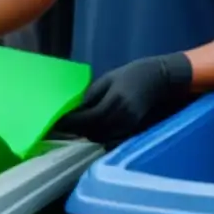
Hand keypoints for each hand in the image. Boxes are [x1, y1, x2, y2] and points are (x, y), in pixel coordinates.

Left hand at [56, 53, 192, 145]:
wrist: (159, 79)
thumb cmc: (132, 74)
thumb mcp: (108, 79)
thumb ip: (91, 94)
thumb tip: (74, 108)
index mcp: (114, 101)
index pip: (86, 118)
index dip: (69, 123)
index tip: (54, 123)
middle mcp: (121, 117)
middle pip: (92, 132)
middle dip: (76, 130)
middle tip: (61, 126)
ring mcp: (128, 126)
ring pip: (100, 138)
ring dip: (86, 134)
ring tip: (74, 127)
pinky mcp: (132, 131)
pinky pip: (110, 138)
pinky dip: (99, 135)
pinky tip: (93, 128)